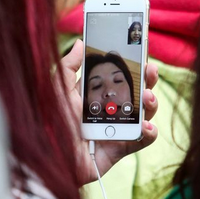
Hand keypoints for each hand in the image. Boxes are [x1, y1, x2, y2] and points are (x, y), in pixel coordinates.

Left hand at [59, 39, 158, 184]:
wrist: (48, 155)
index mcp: (94, 95)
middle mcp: (108, 110)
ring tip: (148, 98)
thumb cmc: (50, 121)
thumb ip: (69, 66)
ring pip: (143, 114)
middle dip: (147, 80)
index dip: (131, 66)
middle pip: (135, 93)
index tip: (141, 52)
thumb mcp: (58, 89)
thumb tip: (80, 42)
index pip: (118, 77)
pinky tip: (146, 126)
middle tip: (151, 70)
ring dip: (151, 103)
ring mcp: (116, 129)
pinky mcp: (120, 148)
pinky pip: (141, 139)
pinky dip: (148, 132)